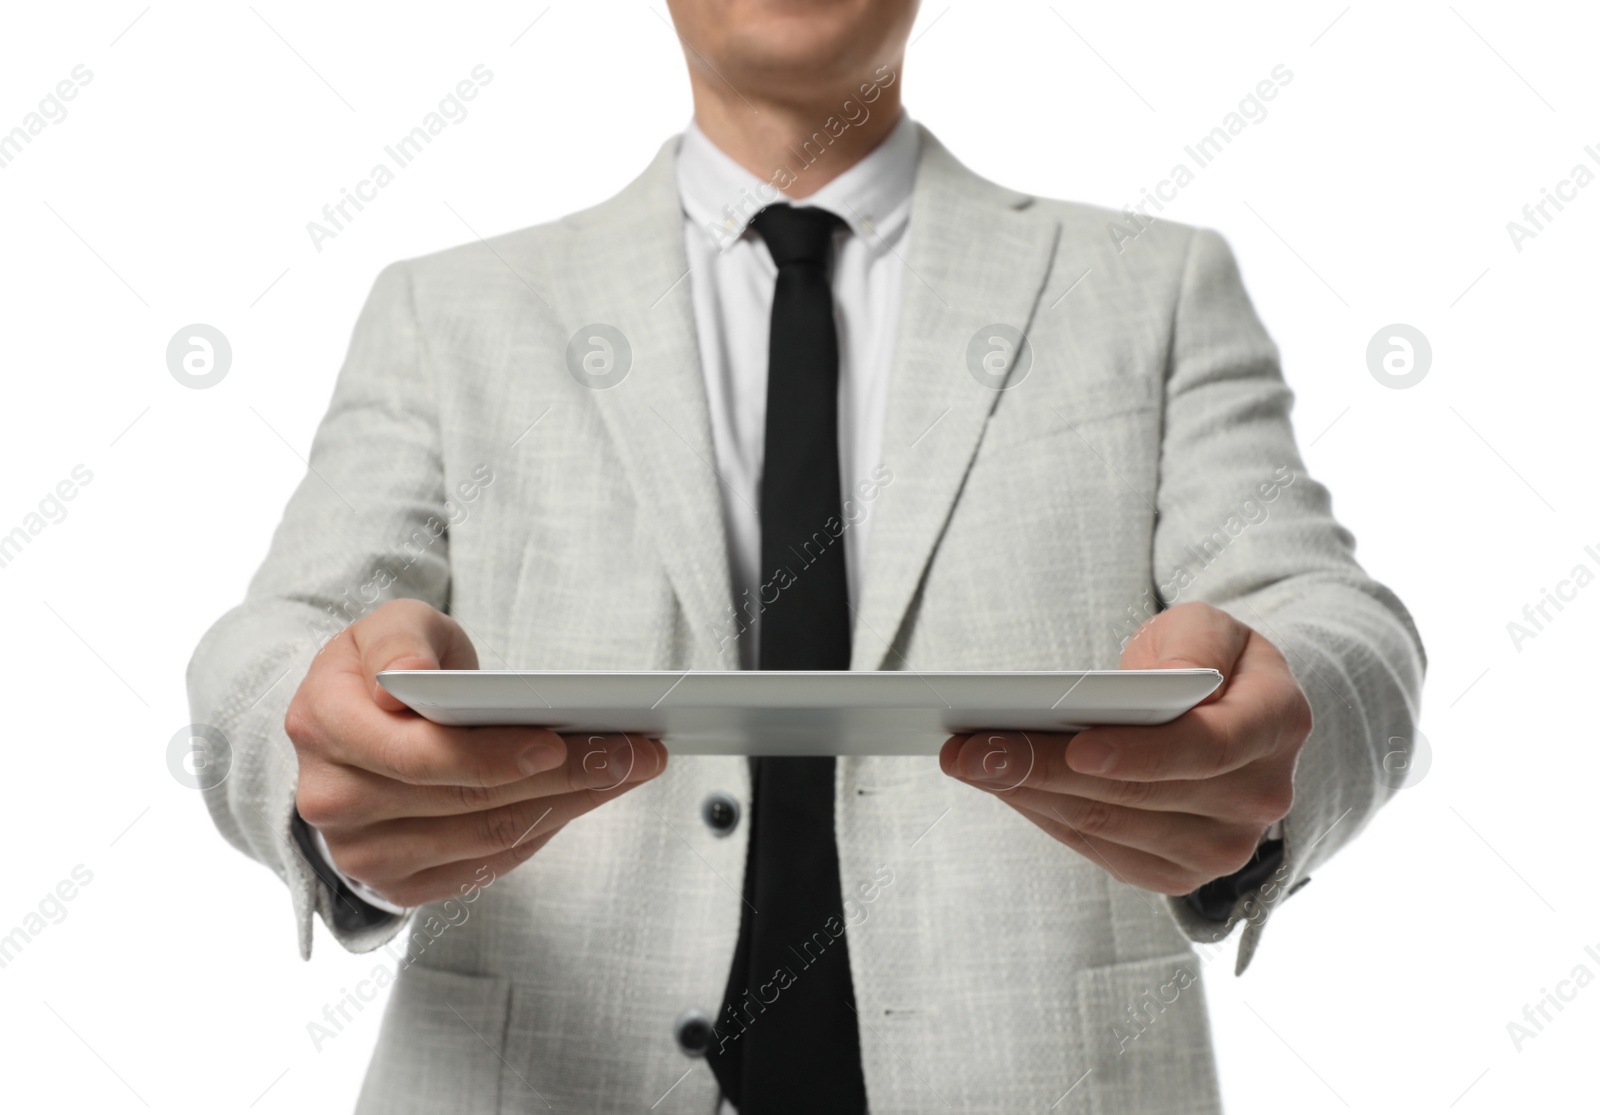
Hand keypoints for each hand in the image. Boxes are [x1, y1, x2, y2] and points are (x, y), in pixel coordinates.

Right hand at [286, 598, 666, 907]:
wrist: (355, 725)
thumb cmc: (384, 669)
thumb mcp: (389, 627)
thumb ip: (399, 640)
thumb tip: (408, 675)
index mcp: (321, 725)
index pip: (419, 755)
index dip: (493, 754)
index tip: (556, 743)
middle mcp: (333, 799)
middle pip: (467, 800)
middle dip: (564, 775)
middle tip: (635, 752)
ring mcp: (363, 853)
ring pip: (488, 836)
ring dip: (571, 804)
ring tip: (629, 770)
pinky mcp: (398, 885)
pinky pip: (489, 863)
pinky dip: (546, 829)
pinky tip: (589, 797)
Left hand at [940, 601, 1310, 895]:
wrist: (1227, 715)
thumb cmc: (1208, 660)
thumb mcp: (1208, 626)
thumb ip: (1195, 644)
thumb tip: (1168, 684)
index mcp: (1276, 724)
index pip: (1208, 748)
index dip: (1141, 753)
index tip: (1076, 747)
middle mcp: (1259, 797)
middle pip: (1140, 794)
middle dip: (1044, 768)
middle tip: (970, 747)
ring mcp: (1223, 846)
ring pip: (1109, 825)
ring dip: (1028, 794)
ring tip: (968, 762)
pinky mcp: (1178, 873)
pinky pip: (1099, 849)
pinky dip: (1043, 815)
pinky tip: (1000, 785)